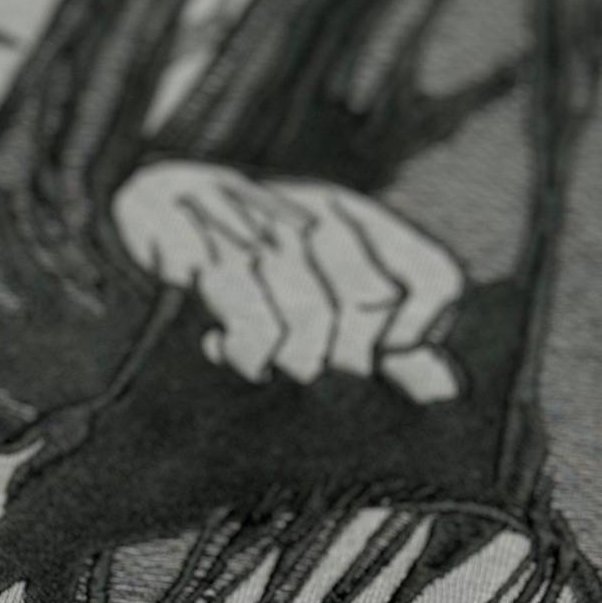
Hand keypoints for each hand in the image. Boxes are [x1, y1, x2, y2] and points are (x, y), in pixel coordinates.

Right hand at [113, 161, 463, 403]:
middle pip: (370, 309)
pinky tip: (220, 348)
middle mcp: (321, 215)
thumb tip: (446, 395)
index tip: (383, 355)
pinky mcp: (212, 252)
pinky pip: (252, 325)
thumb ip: (386, 342)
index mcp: (361, 220)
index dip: (420, 332)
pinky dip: (242, 355)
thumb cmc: (249, 263)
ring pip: (312, 322)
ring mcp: (265, 230)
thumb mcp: (327, 286)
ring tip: (262, 367)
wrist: (155, 207)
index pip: (432, 279)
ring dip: (288, 363)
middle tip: (306, 374)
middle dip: (343, 364)